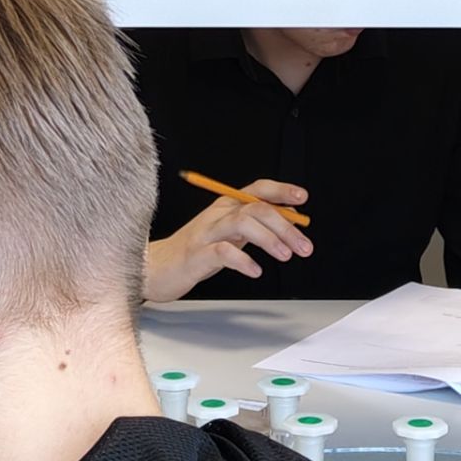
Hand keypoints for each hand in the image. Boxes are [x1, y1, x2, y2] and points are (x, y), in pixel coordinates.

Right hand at [142, 181, 313, 303]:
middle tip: (304, 246)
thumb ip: (255, 226)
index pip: (257, 190)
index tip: (302, 198)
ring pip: (242, 223)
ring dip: (269, 238)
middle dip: (285, 225)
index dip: (281, 190)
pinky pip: (224, 252)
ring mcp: (206, 234)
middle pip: (256, 208)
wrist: (155, 268)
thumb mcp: (229, 235)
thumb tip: (290, 219)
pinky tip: (256, 271)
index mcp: (225, 206)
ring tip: (285, 256)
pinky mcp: (197, 255)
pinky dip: (243, 260)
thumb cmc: (196, 252)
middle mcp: (217, 215)